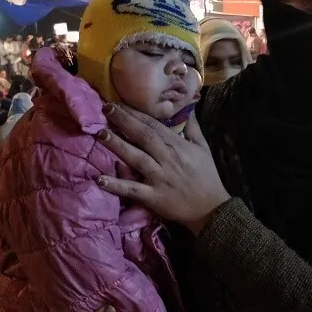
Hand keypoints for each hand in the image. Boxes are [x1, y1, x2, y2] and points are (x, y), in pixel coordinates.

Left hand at [96, 104, 230, 235]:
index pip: (154, 125)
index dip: (136, 113)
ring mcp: (158, 177)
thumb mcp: (203, 148)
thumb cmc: (207, 176)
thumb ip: (193, 128)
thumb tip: (188, 108)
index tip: (119, 103)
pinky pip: (132, 190)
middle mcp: (166, 158)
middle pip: (143, 136)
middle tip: (106, 108)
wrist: (212, 208)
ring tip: (101, 134)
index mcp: (177, 146)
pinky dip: (116, 185)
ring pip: (135, 158)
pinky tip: (100, 179)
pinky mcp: (153, 197)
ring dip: (117, 145)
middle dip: (124, 121)